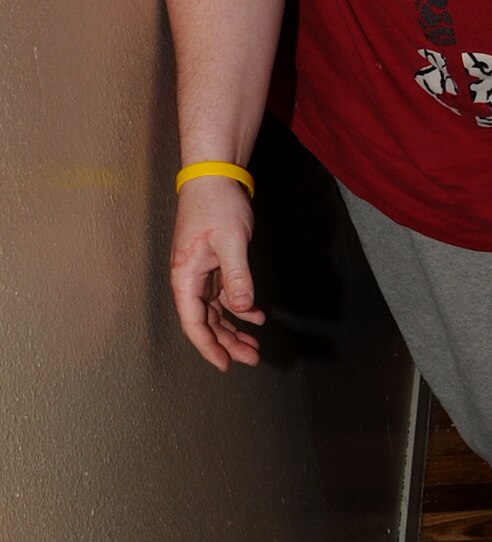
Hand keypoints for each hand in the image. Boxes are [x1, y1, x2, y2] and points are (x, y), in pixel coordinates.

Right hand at [170, 174, 264, 369]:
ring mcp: (200, 273)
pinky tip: (257, 316)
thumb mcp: (231, 241)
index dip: (209, 347)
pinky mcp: (212, 265)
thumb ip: (237, 277)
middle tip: (252, 358)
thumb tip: (243, 308)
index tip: (226, 364)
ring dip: (234, 328)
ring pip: (215, 311)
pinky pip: (223, 295)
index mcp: (185, 277)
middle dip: (227, 342)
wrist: (214, 177)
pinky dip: (239, 306)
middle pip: (206, 322)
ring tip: (255, 346)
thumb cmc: (217, 206)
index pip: (194, 323)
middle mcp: (189, 279)